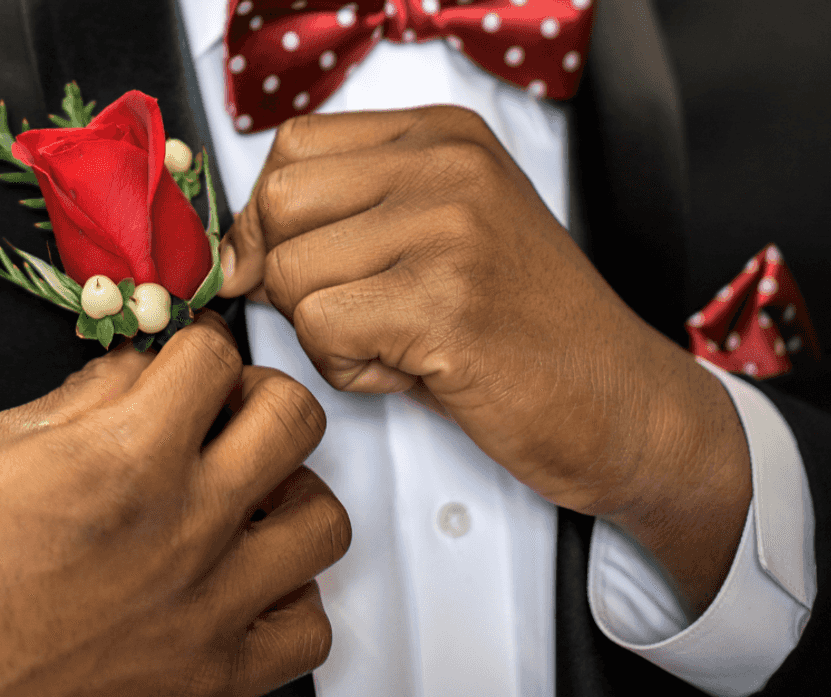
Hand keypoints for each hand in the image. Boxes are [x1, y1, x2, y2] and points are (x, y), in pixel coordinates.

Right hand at [0, 313, 347, 696]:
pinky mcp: (212, 681)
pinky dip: (288, 598)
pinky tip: (246, 583)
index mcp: (121, 460)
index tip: (191, 361)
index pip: (213, 357)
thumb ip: (88, 400)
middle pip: (292, 419)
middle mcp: (180, 530)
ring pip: (322, 520)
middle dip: (262, 397)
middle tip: (230, 411)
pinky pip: (308, 627)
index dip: (199, 346)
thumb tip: (139, 369)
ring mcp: (206, 610)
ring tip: (249, 499)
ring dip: (290, 495)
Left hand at [219, 108, 749, 614]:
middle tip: (359, 315)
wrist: (622, 405)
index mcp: (443, 137)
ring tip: (399, 344)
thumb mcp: (435, 241)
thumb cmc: (521, 330)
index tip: (303, 268)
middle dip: (293, 278)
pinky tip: (412, 370)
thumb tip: (229, 252)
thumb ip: (343, 220)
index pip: (292, 148)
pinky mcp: (445, 304)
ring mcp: (450, 229)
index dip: (274, 221)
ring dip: (325, 331)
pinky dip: (348, 369)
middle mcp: (448, 166)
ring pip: (291, 274)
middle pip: (278, 203)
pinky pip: (321, 330)